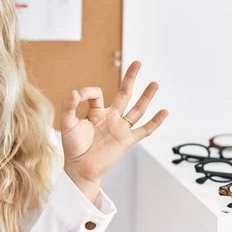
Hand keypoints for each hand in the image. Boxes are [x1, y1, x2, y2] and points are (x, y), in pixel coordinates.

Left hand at [59, 61, 168, 191]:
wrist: (80, 168)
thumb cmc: (73, 147)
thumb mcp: (67, 123)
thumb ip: (69, 106)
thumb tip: (75, 92)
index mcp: (96, 113)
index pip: (97, 94)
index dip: (88, 92)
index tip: (78, 96)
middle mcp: (111, 118)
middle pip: (124, 94)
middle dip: (130, 78)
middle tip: (138, 63)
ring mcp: (120, 128)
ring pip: (137, 109)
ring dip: (146, 96)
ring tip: (155, 83)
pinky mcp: (126, 140)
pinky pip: (144, 130)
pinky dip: (155, 122)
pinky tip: (164, 112)